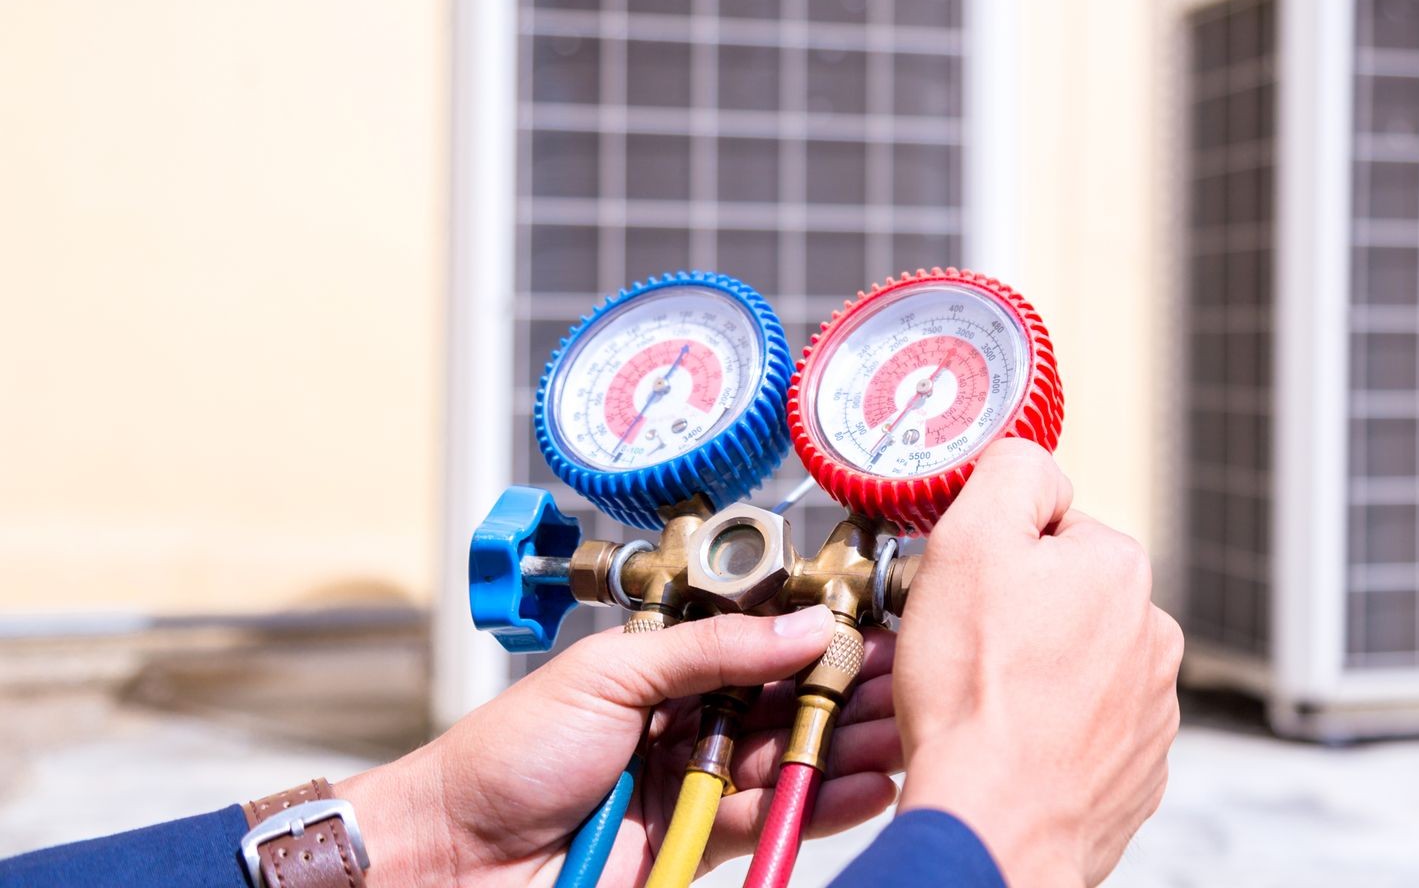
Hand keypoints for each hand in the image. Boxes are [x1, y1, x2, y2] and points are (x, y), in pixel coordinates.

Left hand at [338, 606, 901, 886]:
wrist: (453, 856)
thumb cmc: (505, 756)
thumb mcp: (612, 675)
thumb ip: (713, 650)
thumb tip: (800, 626)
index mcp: (663, 664)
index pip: (759, 642)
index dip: (817, 636)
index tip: (872, 629)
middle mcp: (685, 718)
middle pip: (784, 700)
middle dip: (846, 690)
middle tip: (902, 682)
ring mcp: (694, 780)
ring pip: (788, 758)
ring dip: (845, 745)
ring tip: (899, 734)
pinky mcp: (698, 841)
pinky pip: (771, 816)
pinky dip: (819, 802)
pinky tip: (862, 784)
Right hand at [895, 439, 1183, 883]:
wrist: (993, 826)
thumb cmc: (975, 697)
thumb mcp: (969, 540)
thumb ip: (1009, 472)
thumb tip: (1032, 461)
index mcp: (1120, 568)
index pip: (1048, 529)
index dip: (993, 555)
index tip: (966, 592)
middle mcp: (1154, 634)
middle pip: (1064, 597)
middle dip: (1017, 617)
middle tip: (967, 652)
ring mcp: (1151, 710)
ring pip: (1075, 665)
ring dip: (1036, 677)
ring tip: (987, 706)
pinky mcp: (1137, 771)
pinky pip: (1084, 731)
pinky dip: (1050, 735)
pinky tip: (1012, 745)